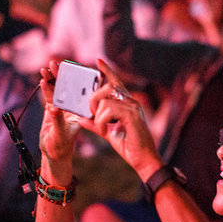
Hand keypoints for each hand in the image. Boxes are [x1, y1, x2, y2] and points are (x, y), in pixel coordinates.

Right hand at [38, 61, 83, 172]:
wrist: (53, 154)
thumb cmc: (60, 147)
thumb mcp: (59, 135)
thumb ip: (57, 121)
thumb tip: (53, 109)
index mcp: (80, 112)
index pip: (80, 92)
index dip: (76, 79)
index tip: (71, 69)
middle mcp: (73, 107)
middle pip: (68, 87)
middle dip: (62, 75)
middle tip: (55, 63)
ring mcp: (62, 107)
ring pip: (57, 89)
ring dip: (52, 78)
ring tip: (45, 68)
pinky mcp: (52, 108)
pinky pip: (50, 95)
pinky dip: (45, 87)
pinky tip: (42, 79)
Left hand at [87, 60, 161, 178]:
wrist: (143, 160)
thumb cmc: (128, 146)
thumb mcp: (107, 133)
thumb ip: (94, 124)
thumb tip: (79, 118)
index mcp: (126, 104)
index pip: (116, 82)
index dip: (107, 71)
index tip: (98, 61)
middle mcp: (131, 102)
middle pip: (108, 87)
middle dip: (94, 98)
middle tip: (91, 113)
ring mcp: (133, 107)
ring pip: (106, 100)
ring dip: (98, 114)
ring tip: (102, 127)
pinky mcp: (132, 115)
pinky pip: (109, 110)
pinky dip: (103, 121)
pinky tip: (107, 130)